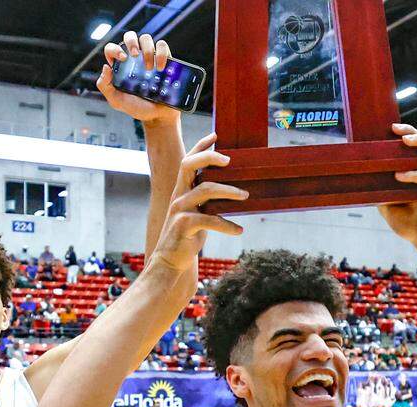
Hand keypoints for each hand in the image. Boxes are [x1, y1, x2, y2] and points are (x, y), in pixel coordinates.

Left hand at [97, 31, 181, 126]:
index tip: (123, 59)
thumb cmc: (136, 108)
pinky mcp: (164, 60)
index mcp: (120, 66)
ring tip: (149, 68)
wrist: (158, 116)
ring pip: (146, 38)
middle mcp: (134, 59)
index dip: (115, 49)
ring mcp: (149, 57)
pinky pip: (163, 46)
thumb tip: (105, 67)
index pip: (112, 49)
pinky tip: (161, 67)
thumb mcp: (116, 101)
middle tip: (135, 55)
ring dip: (147, 49)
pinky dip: (162, 53)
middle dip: (131, 42)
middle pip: (129, 36)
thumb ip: (105, 86)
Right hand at [149, 134, 246, 271]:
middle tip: (230, 161)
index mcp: (181, 190)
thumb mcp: (196, 214)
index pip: (188, 161)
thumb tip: (233, 191)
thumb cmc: (186, 236)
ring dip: (229, 191)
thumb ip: (207, 201)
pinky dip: (227, 225)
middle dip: (209, 157)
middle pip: (190, 164)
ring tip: (246, 196)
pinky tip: (239, 230)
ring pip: (205, 189)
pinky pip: (210, 220)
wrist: (170, 260)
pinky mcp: (184, 225)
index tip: (215, 135)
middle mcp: (178, 195)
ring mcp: (179, 209)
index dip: (200, 146)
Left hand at [377, 124, 416, 249]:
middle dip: (412, 132)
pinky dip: (415, 175)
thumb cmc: (409, 223)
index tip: (388, 129)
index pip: (415, 147)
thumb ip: (380, 192)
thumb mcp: (388, 206)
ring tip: (404, 140)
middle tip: (395, 128)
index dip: (405, 135)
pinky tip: (400, 175)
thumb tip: (361, 182)